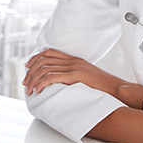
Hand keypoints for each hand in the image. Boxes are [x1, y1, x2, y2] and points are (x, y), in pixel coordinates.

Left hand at [23, 49, 142, 107]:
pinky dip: (42, 83)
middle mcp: (72, 60)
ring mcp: (74, 67)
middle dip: (31, 71)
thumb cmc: (103, 87)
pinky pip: (52, 77)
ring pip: (45, 68)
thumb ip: (74, 76)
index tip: (27, 67)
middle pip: (44, 60)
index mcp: (74, 59)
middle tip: (25, 83)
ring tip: (29, 90)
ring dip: (34, 79)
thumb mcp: (86, 77)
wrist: (116, 88)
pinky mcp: (75, 75)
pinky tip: (38, 90)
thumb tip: (61, 83)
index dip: (36, 58)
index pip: (49, 52)